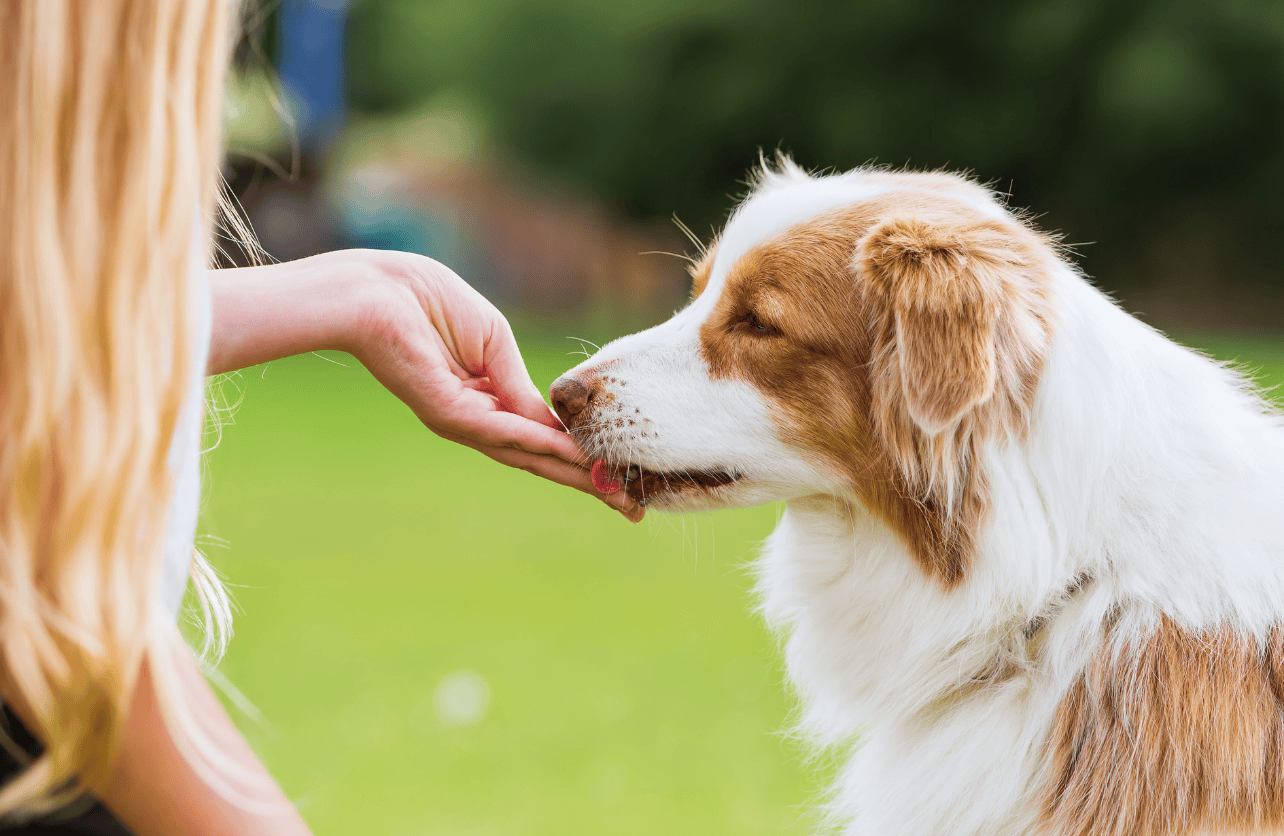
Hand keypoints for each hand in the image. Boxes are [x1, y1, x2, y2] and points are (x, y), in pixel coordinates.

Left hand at [342, 251, 643, 520]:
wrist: (378, 291)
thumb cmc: (429, 302)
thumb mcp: (494, 343)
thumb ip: (521, 385)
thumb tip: (554, 425)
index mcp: (486, 401)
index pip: (541, 438)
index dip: (582, 457)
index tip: (621, 477)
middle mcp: (475, 421)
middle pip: (539, 460)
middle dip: (587, 483)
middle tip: (631, 511)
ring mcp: (461, 422)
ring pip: (527, 456)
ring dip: (574, 474)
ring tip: (615, 493)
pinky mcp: (448, 414)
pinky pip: (504, 432)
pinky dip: (541, 445)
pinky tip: (574, 455)